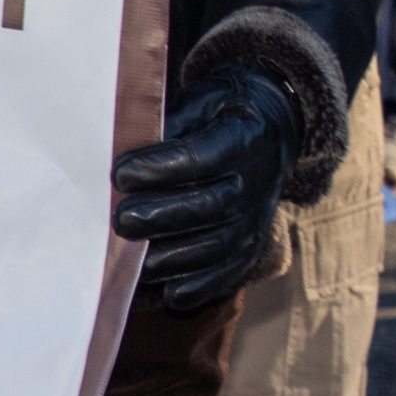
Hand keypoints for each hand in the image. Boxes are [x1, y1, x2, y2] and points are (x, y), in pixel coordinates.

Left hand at [112, 66, 303, 313]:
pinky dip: (201, 287)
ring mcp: (258, 217)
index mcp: (246, 136)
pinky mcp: (253, 243)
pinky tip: (171, 295)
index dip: (162, 167)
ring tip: (133, 260)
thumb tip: (126, 145)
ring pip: (219, 245)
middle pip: (212, 205)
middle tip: (120, 219)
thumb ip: (171, 121)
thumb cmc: (222, 113)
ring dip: (174, 256)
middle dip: (163, 216)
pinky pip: (231, 272)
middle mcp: (258, 180)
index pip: (203, 156)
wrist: (274, 130)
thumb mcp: (203, 99)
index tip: (120, 173)